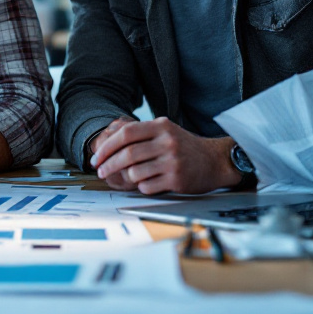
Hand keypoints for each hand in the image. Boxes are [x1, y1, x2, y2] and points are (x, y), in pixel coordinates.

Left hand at [89, 117, 240, 194]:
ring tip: (128, 177)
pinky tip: (148, 183)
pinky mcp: (177, 180)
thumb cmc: (184, 146)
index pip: (125, 133)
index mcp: (161, 126)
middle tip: (100, 171)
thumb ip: (140, 133)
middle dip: (108, 165)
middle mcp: (167, 142)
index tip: (97, 157)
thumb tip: (107, 140)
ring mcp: (172, 161)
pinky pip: (147, 186)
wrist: (214, 160)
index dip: (107, 146)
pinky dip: (142, 187)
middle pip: (127, 154)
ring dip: (126, 177)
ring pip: (135, 172)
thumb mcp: (165, 131)